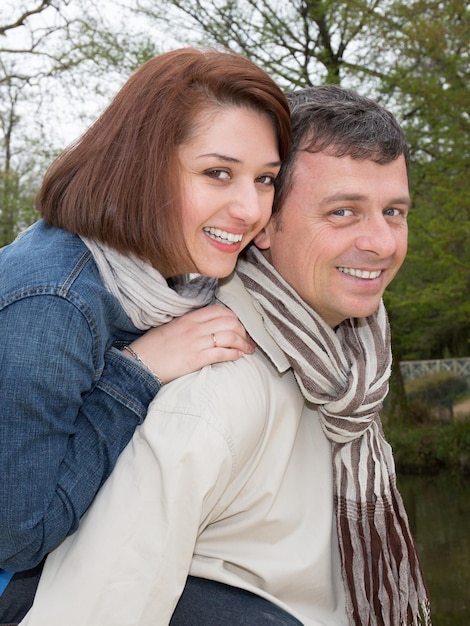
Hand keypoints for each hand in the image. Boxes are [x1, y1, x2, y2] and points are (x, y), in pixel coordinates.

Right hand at [126, 305, 254, 383]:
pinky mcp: (195, 358)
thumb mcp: (171, 328)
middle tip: (248, 341)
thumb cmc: (154, 347)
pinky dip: (234, 354)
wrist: (139, 363)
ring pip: (229, 336)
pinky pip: (221, 353)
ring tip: (247, 350)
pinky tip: (238, 357)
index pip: (220, 310)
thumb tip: (206, 326)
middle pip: (230, 321)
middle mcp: (195, 327)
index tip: (240, 327)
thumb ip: (189, 324)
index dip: (235, 318)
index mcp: (189, 318)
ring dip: (243, 344)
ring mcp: (196, 342)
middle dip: (243, 331)